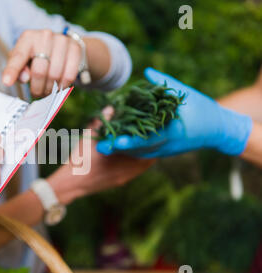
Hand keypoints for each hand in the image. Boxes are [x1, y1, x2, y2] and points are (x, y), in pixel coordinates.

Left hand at [2, 29, 81, 96]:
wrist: (62, 45)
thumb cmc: (38, 55)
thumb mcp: (23, 60)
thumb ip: (18, 69)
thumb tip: (23, 78)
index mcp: (27, 38)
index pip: (18, 57)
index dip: (12, 71)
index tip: (6, 82)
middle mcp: (45, 36)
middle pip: (39, 72)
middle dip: (37, 88)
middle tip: (37, 93)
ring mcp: (62, 41)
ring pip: (54, 76)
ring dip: (50, 89)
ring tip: (47, 90)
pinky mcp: (75, 49)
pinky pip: (68, 76)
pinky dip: (62, 86)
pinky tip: (58, 85)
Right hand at [48, 107, 154, 204]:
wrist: (70, 184)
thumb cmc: (79, 161)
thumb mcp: (89, 138)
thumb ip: (101, 122)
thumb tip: (111, 108)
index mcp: (123, 162)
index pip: (147, 151)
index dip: (151, 141)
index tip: (153, 131)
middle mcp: (127, 173)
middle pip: (147, 159)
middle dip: (148, 147)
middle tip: (148, 135)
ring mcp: (124, 179)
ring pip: (141, 166)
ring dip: (142, 155)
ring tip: (141, 143)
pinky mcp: (119, 182)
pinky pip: (134, 171)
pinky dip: (135, 162)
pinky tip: (129, 153)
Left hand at [97, 68, 253, 157]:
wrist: (219, 129)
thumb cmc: (203, 108)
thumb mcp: (185, 94)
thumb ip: (165, 84)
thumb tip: (146, 72)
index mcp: (172, 132)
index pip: (147, 139)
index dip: (129, 141)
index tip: (114, 141)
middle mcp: (167, 145)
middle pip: (138, 150)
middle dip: (119, 149)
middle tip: (100, 147)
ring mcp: (165, 151)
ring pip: (140, 153)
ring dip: (122, 150)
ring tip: (103, 146)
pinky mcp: (164, 152)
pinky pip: (144, 153)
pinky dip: (131, 149)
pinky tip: (117, 144)